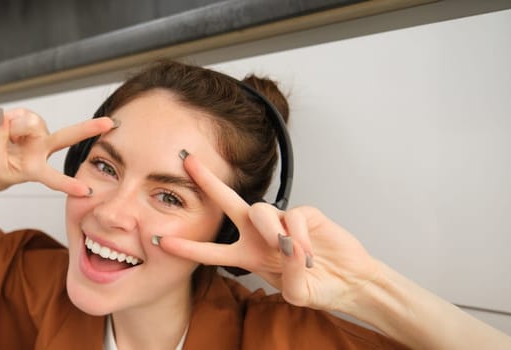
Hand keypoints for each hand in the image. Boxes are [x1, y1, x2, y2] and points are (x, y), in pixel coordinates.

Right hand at [0, 106, 114, 195]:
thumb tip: (1, 114)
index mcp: (36, 169)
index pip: (54, 178)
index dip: (68, 184)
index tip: (87, 191)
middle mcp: (43, 150)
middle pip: (66, 137)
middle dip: (88, 129)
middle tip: (110, 123)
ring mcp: (38, 134)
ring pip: (31, 122)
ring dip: (14, 127)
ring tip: (4, 136)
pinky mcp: (30, 120)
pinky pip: (20, 113)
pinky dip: (8, 118)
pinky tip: (2, 126)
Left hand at [157, 152, 381, 311]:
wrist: (350, 281)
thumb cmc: (319, 287)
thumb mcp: (297, 292)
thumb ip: (290, 275)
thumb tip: (287, 246)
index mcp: (248, 256)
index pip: (212, 252)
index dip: (188, 249)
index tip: (160, 241)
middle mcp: (260, 235)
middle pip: (227, 203)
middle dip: (208, 182)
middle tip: (187, 162)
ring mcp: (282, 222)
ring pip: (260, 211)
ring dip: (269, 230)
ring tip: (285, 249)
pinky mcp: (306, 214)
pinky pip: (293, 217)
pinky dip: (299, 236)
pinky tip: (308, 253)